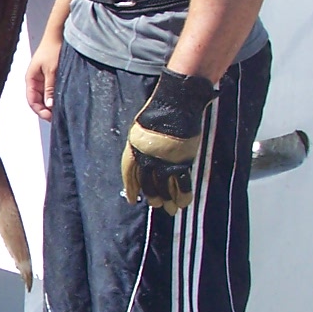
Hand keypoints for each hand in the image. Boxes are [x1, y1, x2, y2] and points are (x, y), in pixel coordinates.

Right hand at [26, 31, 61, 120]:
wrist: (58, 35)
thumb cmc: (52, 50)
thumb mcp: (52, 70)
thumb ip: (50, 88)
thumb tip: (50, 105)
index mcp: (31, 79)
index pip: (31, 100)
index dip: (40, 110)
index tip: (50, 117)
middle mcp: (35, 81)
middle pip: (38, 100)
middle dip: (46, 110)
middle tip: (58, 117)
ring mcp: (43, 79)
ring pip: (45, 97)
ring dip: (51, 104)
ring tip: (61, 111)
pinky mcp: (50, 76)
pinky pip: (51, 90)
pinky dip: (55, 97)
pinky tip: (63, 101)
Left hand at [121, 69, 216, 212]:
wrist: (177, 103)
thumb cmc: (161, 111)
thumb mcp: (142, 128)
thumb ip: (143, 145)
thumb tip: (146, 160)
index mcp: (134, 147)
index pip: (129, 173)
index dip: (131, 187)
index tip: (132, 199)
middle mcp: (146, 157)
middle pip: (147, 183)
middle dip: (152, 196)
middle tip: (156, 204)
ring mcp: (163, 161)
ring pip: (164, 187)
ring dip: (167, 199)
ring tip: (170, 209)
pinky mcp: (180, 161)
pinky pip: (181, 184)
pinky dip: (182, 195)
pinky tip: (183, 203)